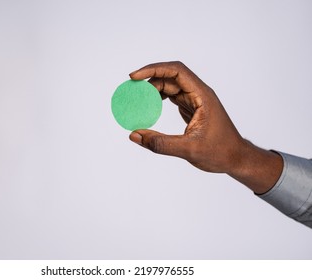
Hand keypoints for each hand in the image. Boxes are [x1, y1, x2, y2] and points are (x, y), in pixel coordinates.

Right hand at [129, 61, 282, 193]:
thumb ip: (160, 143)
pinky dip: (157, 100)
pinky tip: (148, 107)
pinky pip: (171, 97)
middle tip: (130, 91)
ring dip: (152, 90)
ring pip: (170, 86)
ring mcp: (194, 100)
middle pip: (170, 77)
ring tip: (136, 99)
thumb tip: (134, 135)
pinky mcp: (191, 108)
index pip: (176, 72)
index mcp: (202, 96)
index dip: (154, 70)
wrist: (236, 158)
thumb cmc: (220, 152)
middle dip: (148, 80)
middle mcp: (198, 93)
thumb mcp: (188, 149)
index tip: (134, 77)